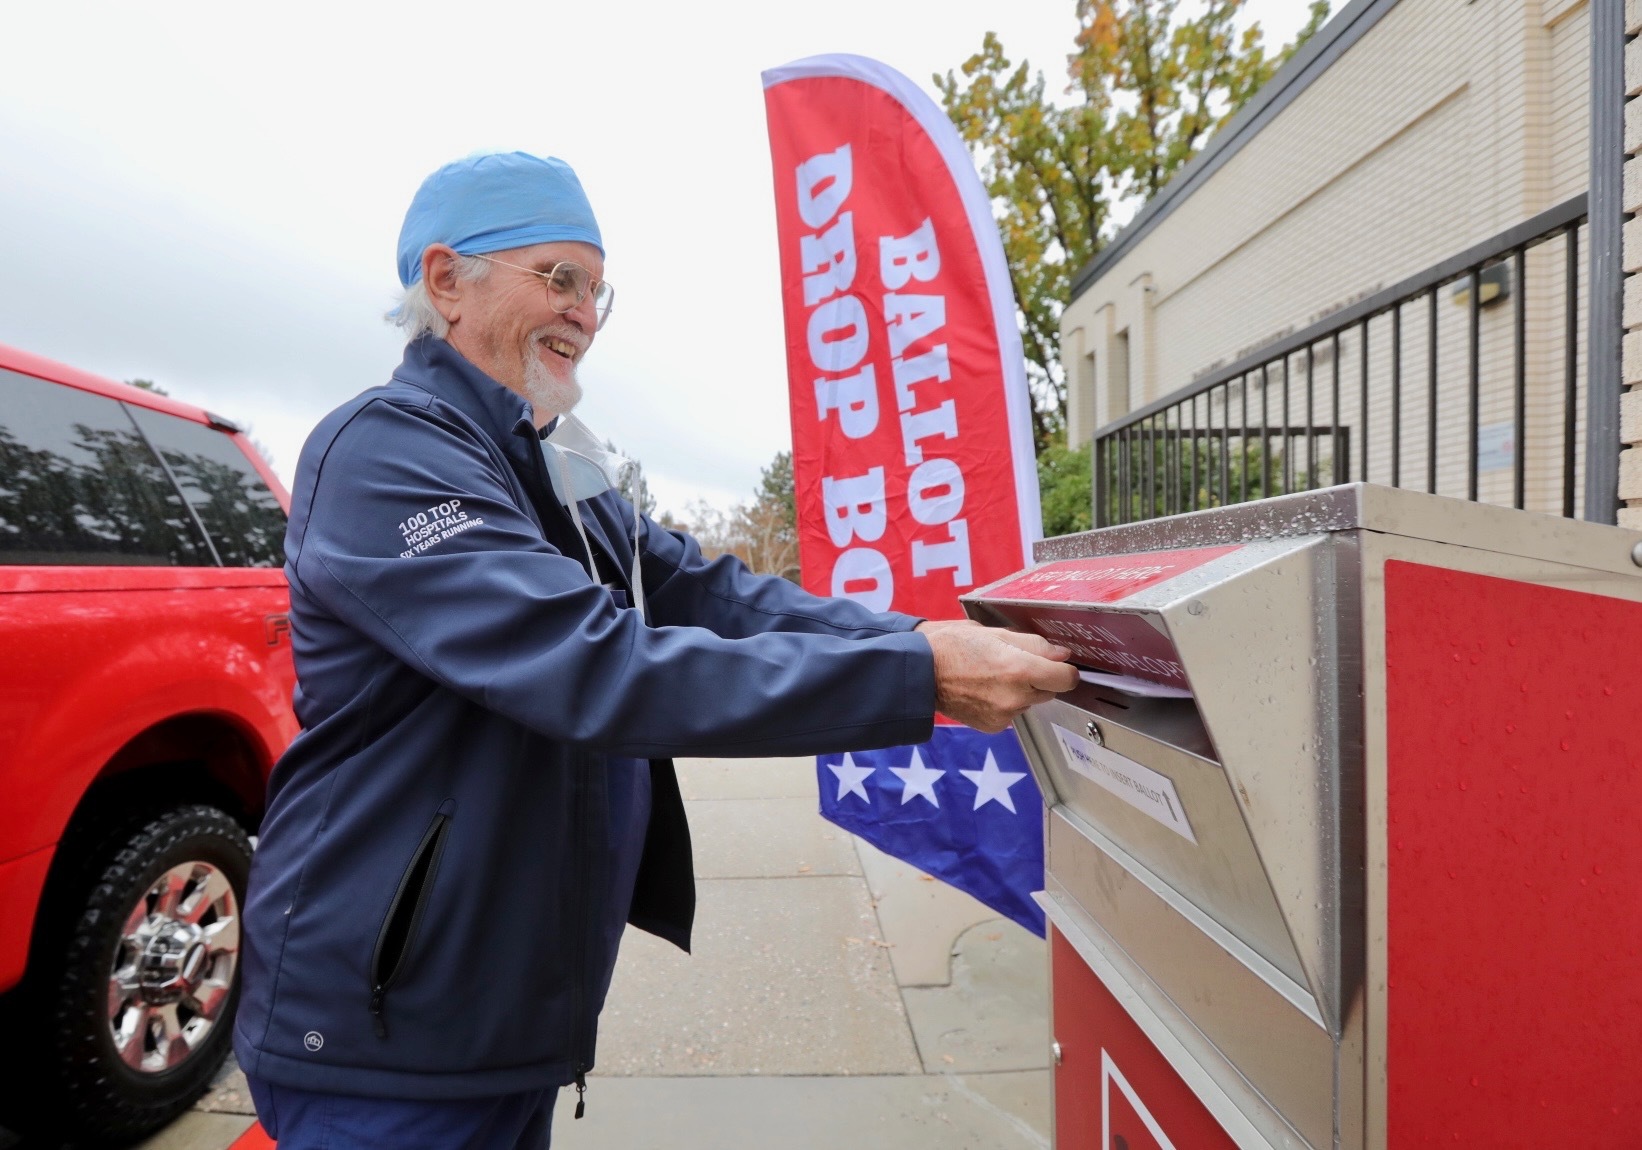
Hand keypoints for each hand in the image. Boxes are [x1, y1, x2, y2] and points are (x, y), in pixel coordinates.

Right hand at [915, 621, 1079, 732]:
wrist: (920, 672)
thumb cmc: (952, 646)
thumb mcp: (995, 633)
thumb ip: (1034, 644)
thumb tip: (1061, 655)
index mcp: (1019, 670)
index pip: (1067, 679)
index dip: (1065, 670)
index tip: (1058, 665)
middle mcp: (1015, 697)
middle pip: (1050, 690)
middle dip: (1039, 678)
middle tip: (1013, 663)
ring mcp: (1004, 715)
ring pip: (1029, 702)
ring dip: (1021, 691)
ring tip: (992, 675)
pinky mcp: (993, 726)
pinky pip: (1012, 713)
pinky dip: (1004, 703)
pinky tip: (984, 690)